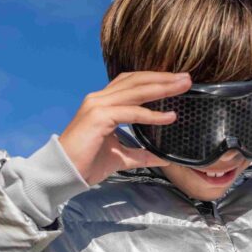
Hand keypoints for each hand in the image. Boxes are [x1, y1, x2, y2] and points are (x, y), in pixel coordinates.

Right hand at [58, 71, 190, 184]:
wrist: (65, 173)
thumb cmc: (87, 164)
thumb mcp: (121, 157)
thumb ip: (142, 154)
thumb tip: (163, 157)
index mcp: (103, 103)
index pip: (132, 82)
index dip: (154, 79)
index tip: (176, 81)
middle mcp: (99, 99)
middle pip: (136, 80)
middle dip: (162, 78)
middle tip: (187, 78)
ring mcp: (98, 106)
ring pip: (135, 91)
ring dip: (161, 87)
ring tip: (182, 87)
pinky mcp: (98, 117)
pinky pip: (131, 112)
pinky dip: (152, 114)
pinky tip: (169, 117)